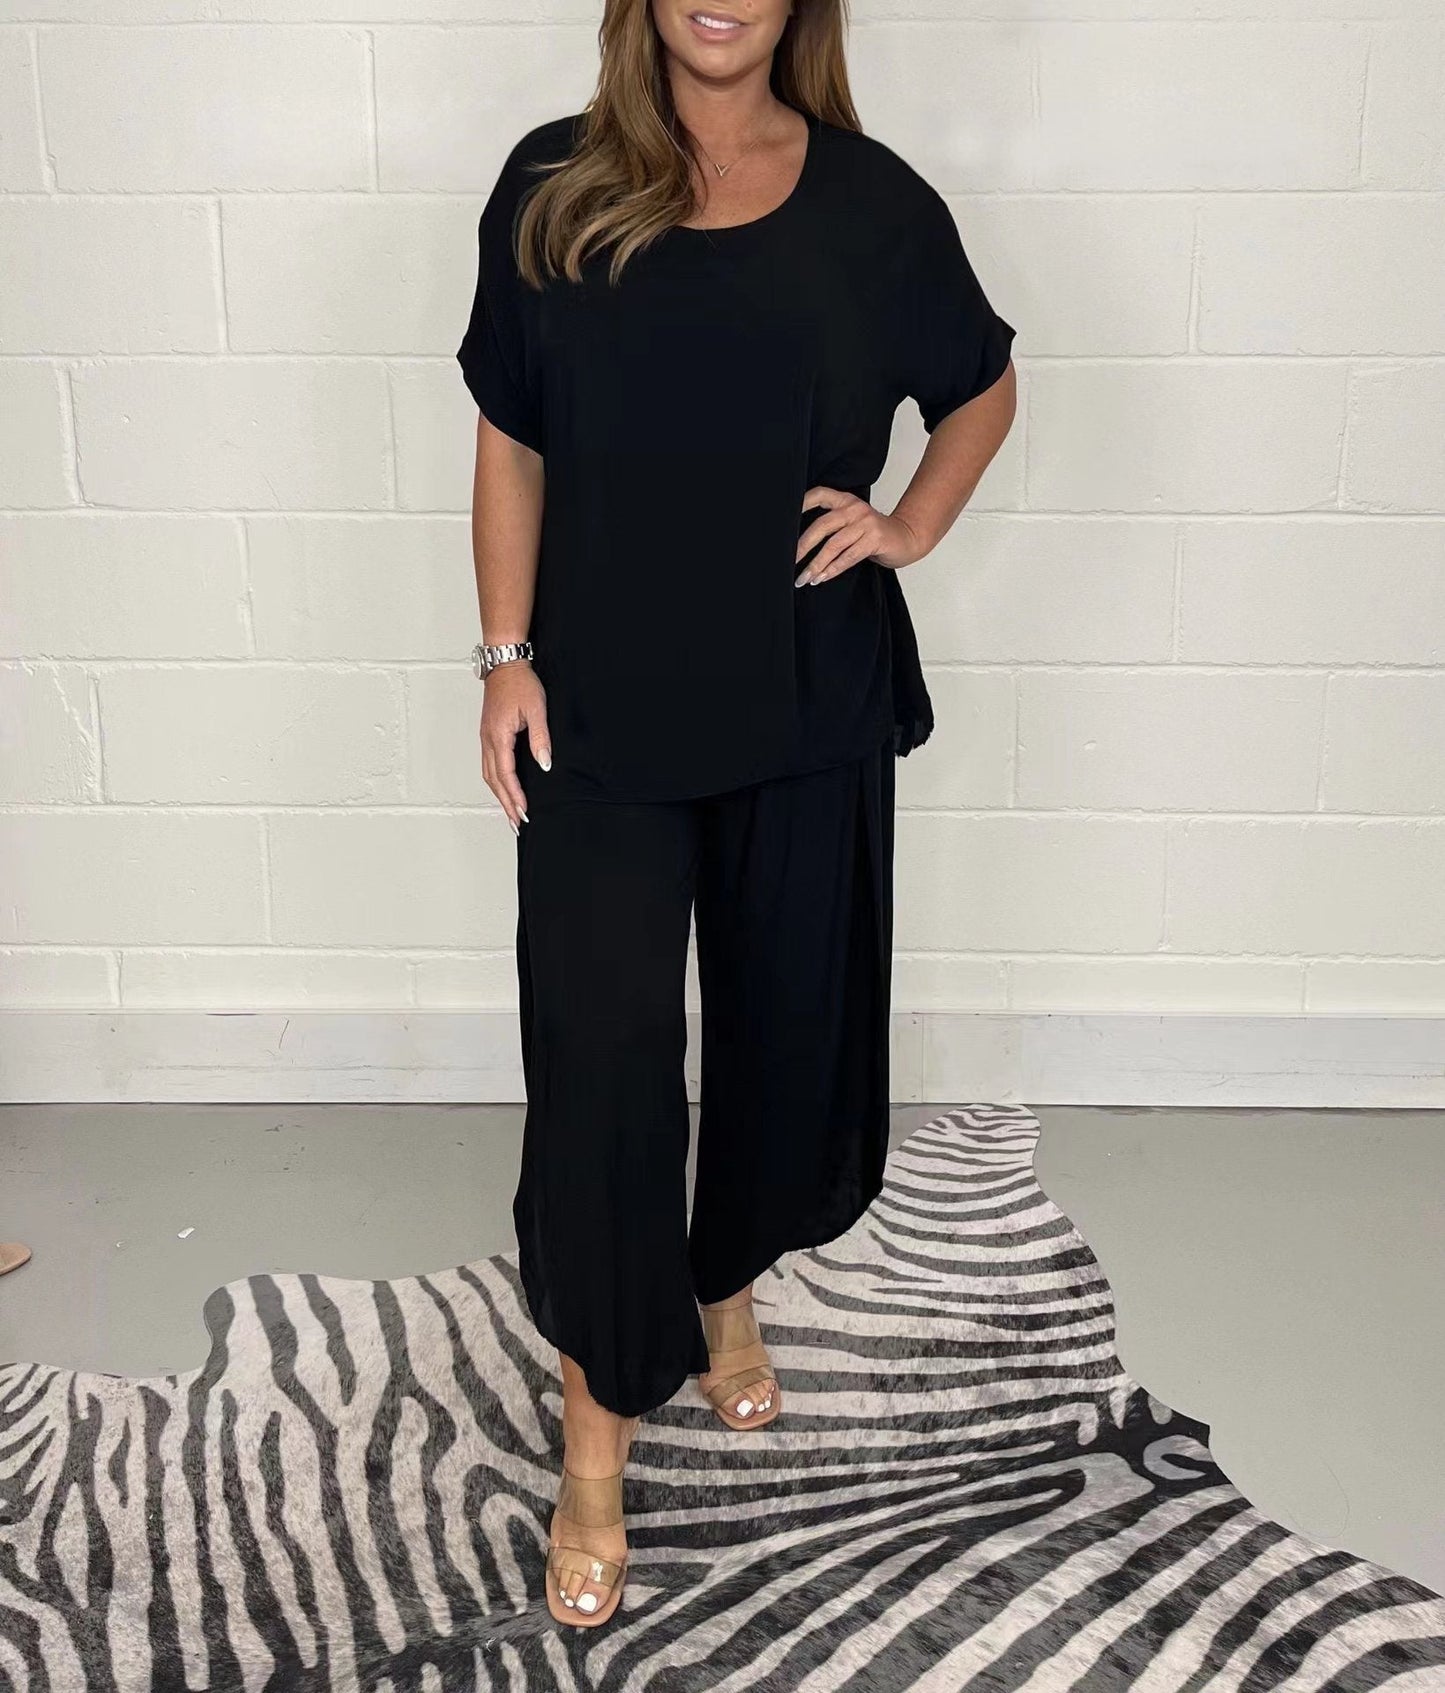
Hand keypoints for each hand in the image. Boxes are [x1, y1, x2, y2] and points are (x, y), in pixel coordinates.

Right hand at [480, 661, 550, 833]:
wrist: (505, 664)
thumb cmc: (520, 683)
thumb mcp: (537, 709)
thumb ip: (540, 739)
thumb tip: (544, 764)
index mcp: (498, 736)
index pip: (506, 774)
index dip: (515, 795)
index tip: (523, 811)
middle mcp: (488, 740)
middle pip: (494, 780)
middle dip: (506, 803)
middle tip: (517, 823)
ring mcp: (486, 738)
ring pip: (489, 775)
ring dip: (499, 796)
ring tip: (510, 812)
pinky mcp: (488, 735)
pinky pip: (489, 765)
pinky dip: (496, 782)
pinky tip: (504, 789)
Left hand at [795, 487, 923, 585]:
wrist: (906, 538)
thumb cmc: (873, 534)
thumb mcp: (852, 522)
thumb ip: (833, 525)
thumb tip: (801, 544)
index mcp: (845, 500)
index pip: (819, 495)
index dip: (801, 505)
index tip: (784, 523)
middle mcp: (854, 508)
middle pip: (822, 525)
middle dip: (803, 546)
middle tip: (789, 562)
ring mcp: (866, 523)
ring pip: (834, 545)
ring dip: (816, 564)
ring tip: (804, 578)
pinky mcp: (875, 539)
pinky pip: (848, 557)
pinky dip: (833, 569)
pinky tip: (821, 578)